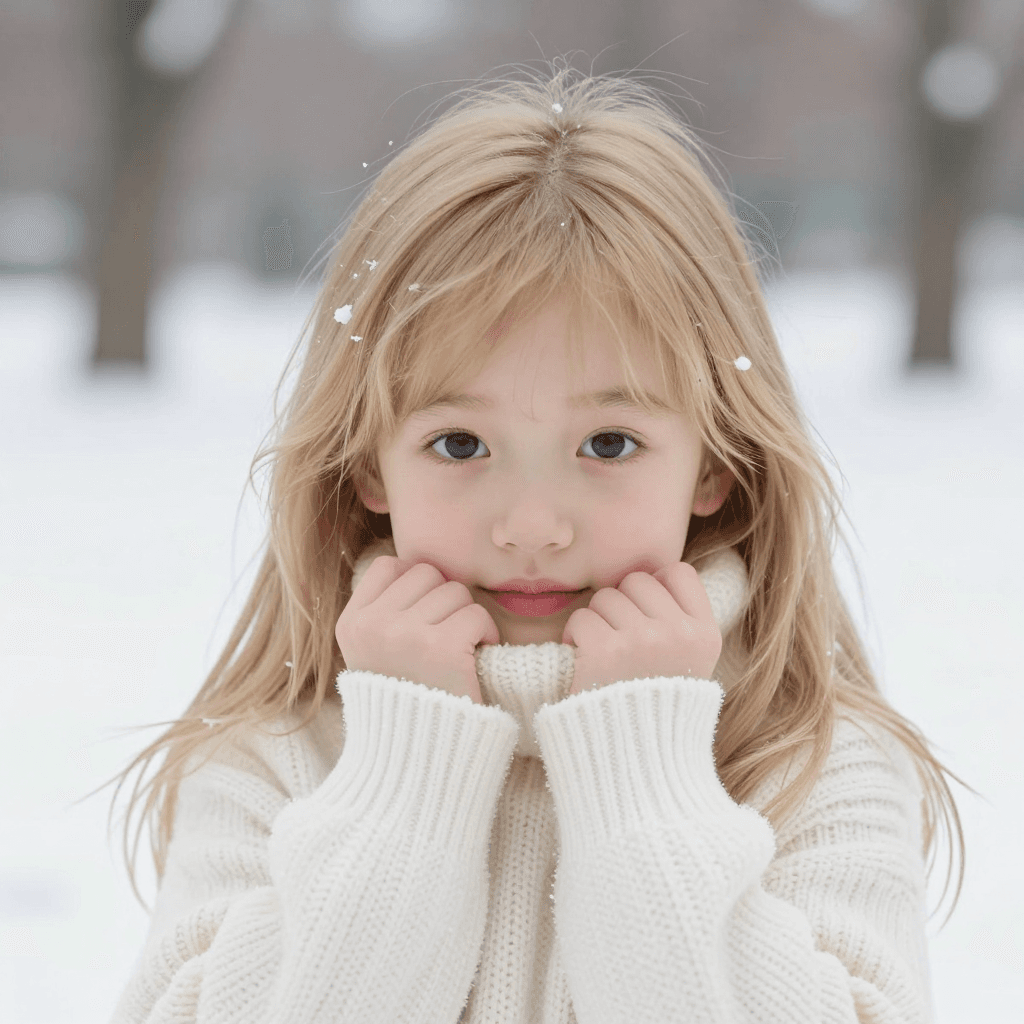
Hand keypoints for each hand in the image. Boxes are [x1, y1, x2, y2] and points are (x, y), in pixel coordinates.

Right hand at [336, 556, 499, 703]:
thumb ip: (383, 612)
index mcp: (351, 624)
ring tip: (456, 652)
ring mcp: (406, 634)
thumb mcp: (372, 655)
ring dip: (465, 618)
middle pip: (427, 574)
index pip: (389, 566)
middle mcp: (373, 626)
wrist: (418, 761)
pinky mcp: (442, 647)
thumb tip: (415, 566)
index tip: (423, 616)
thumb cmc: (405, 703)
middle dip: (443, 600)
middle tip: (443, 637)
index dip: (415, 584)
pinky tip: (473, 659)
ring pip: (455, 591)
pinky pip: (476, 614)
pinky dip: (486, 634)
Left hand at [561, 562, 721, 695]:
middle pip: (637, 581)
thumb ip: (680, 622)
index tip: (646, 613)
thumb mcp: (692, 665)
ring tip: (606, 655)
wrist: (636, 762)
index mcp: (705, 634)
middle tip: (622, 640)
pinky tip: (586, 661)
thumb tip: (653, 575)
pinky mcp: (605, 650)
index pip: (679, 572)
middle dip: (622, 604)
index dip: (656, 586)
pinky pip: (581, 617)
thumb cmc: (657, 710)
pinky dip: (575, 637)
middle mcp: (678, 633)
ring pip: (605, 597)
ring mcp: (642, 639)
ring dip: (597, 621)